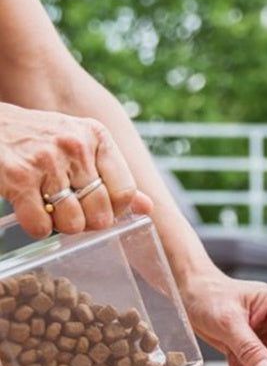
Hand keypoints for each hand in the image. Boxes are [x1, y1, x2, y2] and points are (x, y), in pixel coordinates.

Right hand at [0, 103, 151, 236]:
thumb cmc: (39, 140)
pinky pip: (40, 225)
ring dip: (61, 226)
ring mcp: (46, 161)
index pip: (125, 191)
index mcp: (97, 137)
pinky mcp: (18, 177)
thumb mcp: (81, 146)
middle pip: (101, 212)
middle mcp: (76, 145)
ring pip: (73, 223)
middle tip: (71, 211)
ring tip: (50, 208)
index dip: (115, 210)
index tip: (99, 208)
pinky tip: (31, 212)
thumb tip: (148, 208)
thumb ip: (114, 176)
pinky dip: (37, 228)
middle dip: (87, 222)